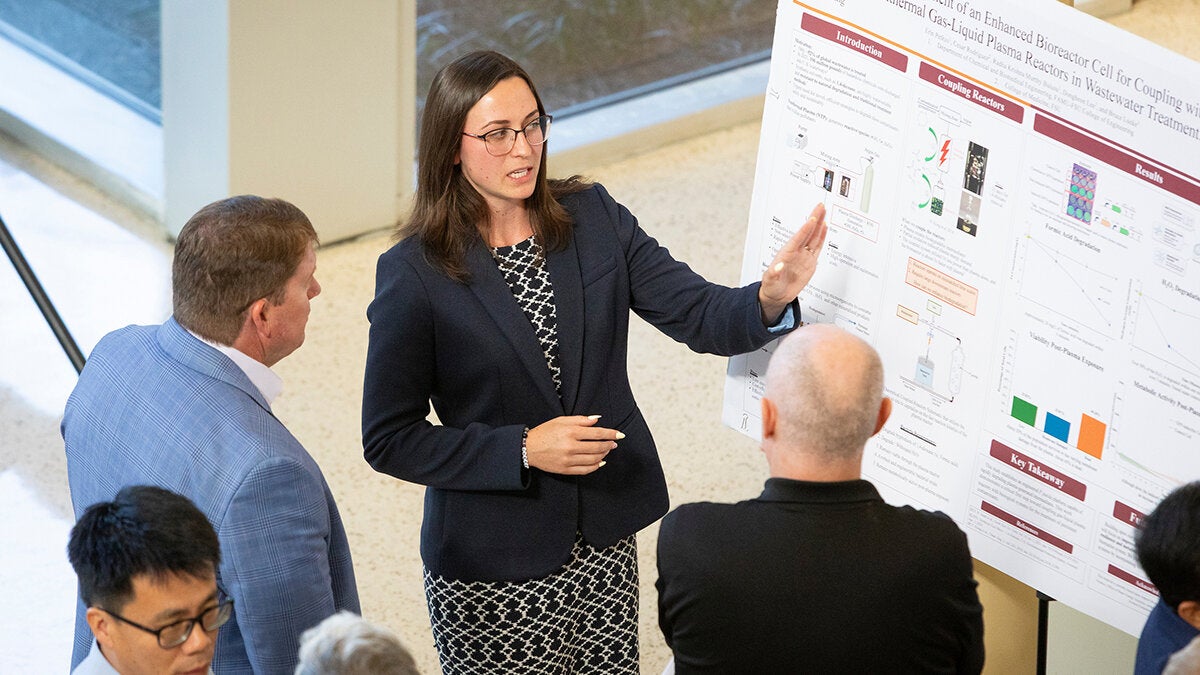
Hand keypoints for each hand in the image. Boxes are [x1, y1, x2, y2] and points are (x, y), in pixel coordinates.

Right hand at [526, 415, 620, 474]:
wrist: (528, 448)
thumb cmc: (545, 432)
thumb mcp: (562, 420)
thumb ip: (581, 420)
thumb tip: (597, 420)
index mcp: (570, 432)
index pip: (597, 433)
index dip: (611, 434)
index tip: (620, 434)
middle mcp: (570, 446)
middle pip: (598, 447)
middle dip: (609, 445)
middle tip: (613, 443)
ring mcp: (568, 460)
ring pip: (594, 459)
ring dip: (604, 455)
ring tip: (606, 450)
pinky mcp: (566, 469)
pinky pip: (586, 470)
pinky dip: (596, 466)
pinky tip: (600, 461)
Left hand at [759, 202, 827, 323]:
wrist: (777, 295)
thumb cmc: (771, 286)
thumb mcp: (769, 281)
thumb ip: (773, 274)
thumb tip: (778, 266)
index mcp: (786, 254)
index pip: (798, 239)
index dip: (806, 229)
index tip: (812, 219)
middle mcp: (795, 252)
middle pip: (807, 233)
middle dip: (814, 219)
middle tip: (820, 206)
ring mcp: (803, 256)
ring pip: (813, 237)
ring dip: (819, 225)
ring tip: (824, 212)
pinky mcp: (809, 262)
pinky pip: (817, 247)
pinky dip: (822, 237)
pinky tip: (824, 228)